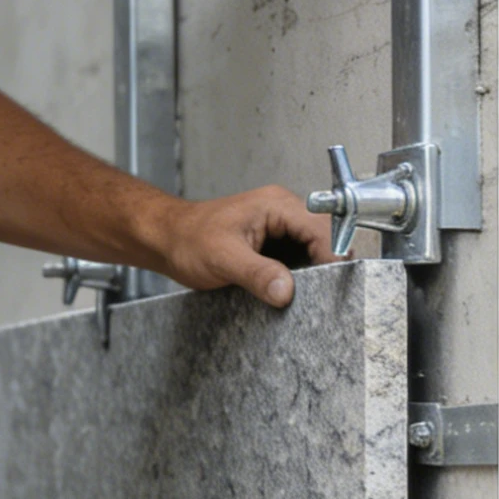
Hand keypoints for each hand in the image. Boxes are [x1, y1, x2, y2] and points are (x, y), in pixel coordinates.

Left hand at [152, 186, 338, 307]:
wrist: (165, 238)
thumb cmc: (187, 238)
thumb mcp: (223, 258)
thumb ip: (257, 274)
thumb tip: (287, 292)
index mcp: (276, 205)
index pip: (322, 228)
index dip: (332, 256)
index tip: (333, 285)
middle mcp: (283, 211)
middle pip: (326, 237)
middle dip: (328, 264)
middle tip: (324, 293)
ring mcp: (281, 227)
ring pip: (316, 248)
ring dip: (316, 270)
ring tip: (311, 293)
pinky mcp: (276, 243)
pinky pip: (302, 257)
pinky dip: (304, 274)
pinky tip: (296, 289)